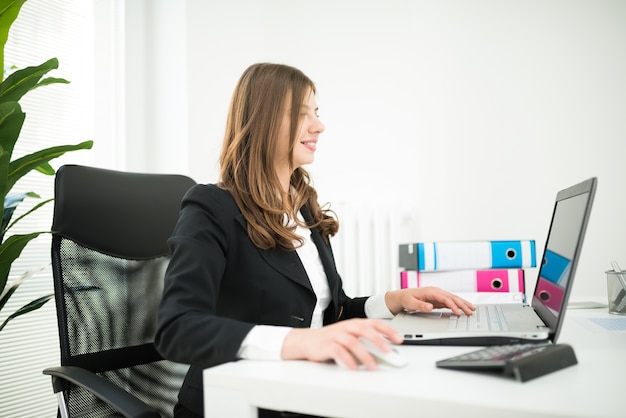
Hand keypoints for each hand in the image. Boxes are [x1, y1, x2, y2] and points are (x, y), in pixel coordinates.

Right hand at [281, 318, 401, 370]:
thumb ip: (366, 341)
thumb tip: (386, 350)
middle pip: (365, 330)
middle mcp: (347, 327)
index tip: (399, 339)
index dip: (388, 330)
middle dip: (379, 341)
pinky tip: (354, 368)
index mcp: (355, 323)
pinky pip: (339, 352)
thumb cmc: (331, 339)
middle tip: (388, 352)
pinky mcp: (327, 345)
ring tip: (372, 366)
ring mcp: (336, 335)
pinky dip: (348, 361)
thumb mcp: (350, 336)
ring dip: (365, 355)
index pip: (375, 323)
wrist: (307, 341)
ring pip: (353, 343)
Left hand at [384, 286, 475, 315]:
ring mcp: (438, 295)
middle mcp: (436, 291)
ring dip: (463, 304)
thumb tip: (430, 306)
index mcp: (431, 291)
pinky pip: (450, 302)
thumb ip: (420, 305)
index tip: (459, 313)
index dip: (453, 306)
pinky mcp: (438, 299)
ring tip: (472, 309)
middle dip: (463, 304)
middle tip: (471, 311)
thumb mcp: (411, 303)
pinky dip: (458, 305)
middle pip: (452, 297)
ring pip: (453, 299)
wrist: (402, 296)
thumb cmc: (406, 299)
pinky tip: (463, 309)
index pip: (445, 298)